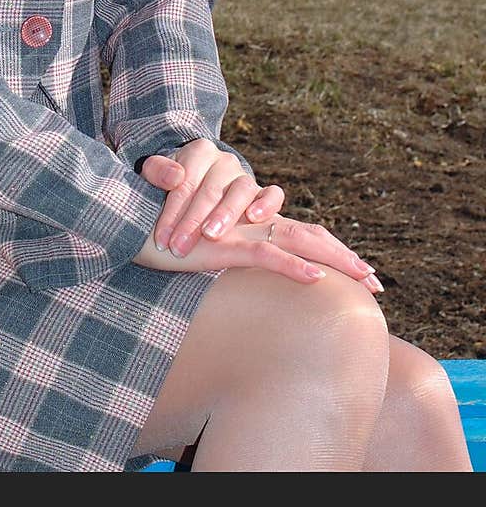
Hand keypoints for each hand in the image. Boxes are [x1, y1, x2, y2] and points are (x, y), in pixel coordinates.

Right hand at [132, 211, 384, 291]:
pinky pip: (264, 254)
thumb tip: (244, 265)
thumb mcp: (200, 249)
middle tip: (378, 283)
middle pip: (310, 236)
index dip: (330, 250)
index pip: (298, 234)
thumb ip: (224, 252)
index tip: (359, 273)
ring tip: (365, 279)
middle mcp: (250, 225)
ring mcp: (238, 234)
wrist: (129, 223)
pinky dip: (292, 265)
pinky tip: (316, 278)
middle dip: (346, 259)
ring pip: (297, 242)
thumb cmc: (161, 235)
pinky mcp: (222, 246)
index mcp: (248, 225)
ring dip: (334, 260)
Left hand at [138, 138, 284, 256]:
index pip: (185, 183)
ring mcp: (245, 175)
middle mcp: (225, 160)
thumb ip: (156, 171)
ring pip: (241, 190)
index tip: (162, 240)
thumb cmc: (169, 186)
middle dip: (193, 222)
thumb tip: (175, 176)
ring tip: (211, 236)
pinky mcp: (263, 192)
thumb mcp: (154, 175)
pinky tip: (254, 218)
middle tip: (179, 248)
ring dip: (226, 214)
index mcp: (199, 151)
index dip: (172, 213)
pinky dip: (267, 204)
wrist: (196, 190)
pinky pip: (273, 194)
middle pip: (210, 190)